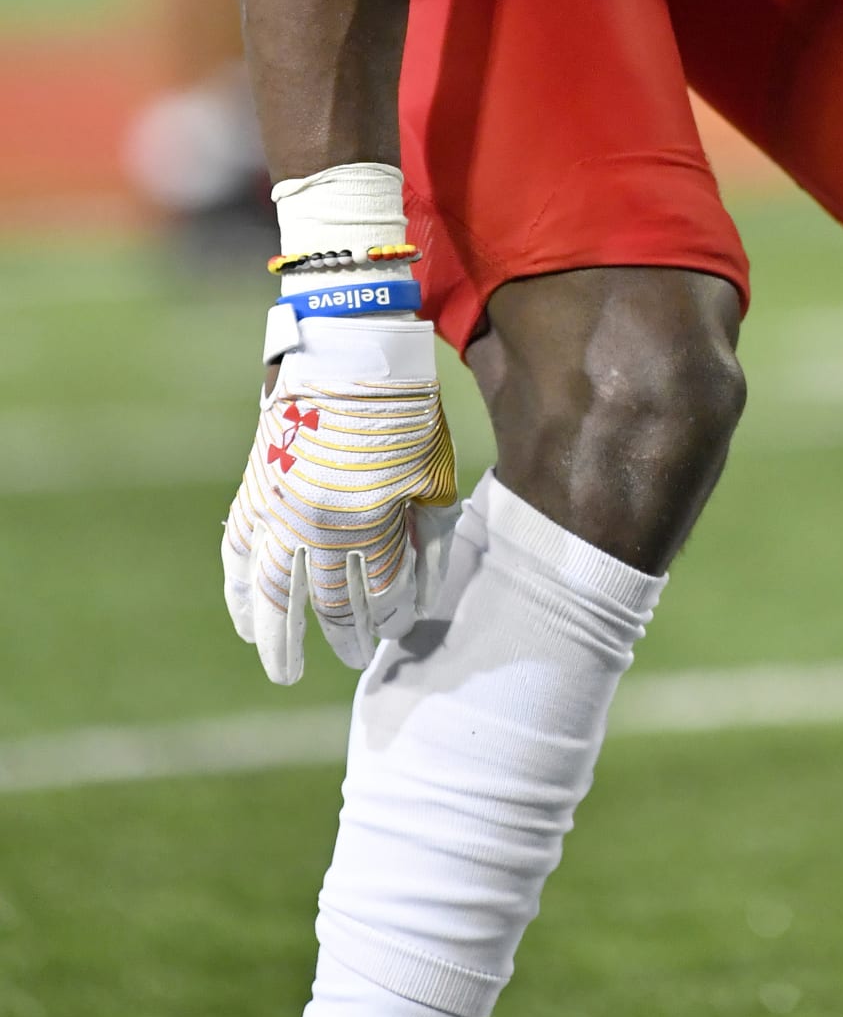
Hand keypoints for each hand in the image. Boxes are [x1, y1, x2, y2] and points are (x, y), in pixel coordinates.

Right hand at [223, 316, 459, 684]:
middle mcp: (317, 524)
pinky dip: (239, 594)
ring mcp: (277, 509)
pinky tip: (248, 624)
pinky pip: (237, 556)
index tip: (395, 632)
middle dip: (343, 637)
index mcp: (368, 519)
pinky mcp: (253, 491)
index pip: (379, 593)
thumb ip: (427, 531)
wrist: (346, 349)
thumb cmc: (403, 408)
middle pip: (326, 604)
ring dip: (279, 637)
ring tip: (286, 667)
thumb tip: (421, 587)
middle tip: (351, 660)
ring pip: (270, 594)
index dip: (389, 618)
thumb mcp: (431, 470)